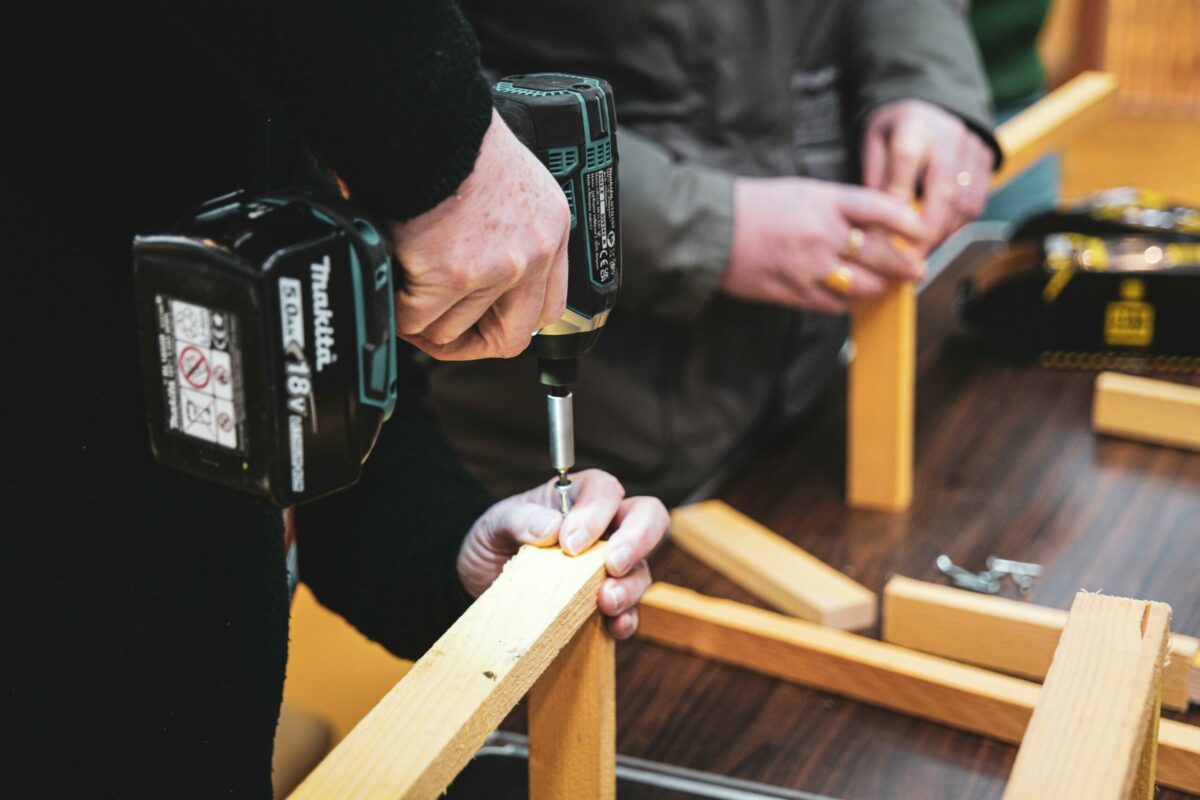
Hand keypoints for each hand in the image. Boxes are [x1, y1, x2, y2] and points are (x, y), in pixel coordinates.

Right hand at [387, 109, 569, 360]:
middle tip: (439, 331)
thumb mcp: (509, 181)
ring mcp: (492, 270)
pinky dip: (396, 310)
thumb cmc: (453, 136)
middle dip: (470, 343)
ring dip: (423, 321)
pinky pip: (415, 321)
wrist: (425, 116)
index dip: (511, 322)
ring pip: (452, 331)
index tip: (485, 322)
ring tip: (403, 295)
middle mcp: (531, 256)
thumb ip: (506, 229)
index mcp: (550, 230)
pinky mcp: (448, 275)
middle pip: (510, 337)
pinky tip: (390, 284)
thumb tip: (477, 271)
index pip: (548, 308)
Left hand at [457, 470, 668, 638]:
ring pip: (641, 569)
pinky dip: (626, 619)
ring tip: (606, 602)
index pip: (606, 491)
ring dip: (629, 586)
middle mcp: (606, 528)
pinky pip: (631, 611)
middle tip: (613, 564)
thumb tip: (552, 527)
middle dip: (637, 540)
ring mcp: (611, 568)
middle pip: (648, 518)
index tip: (570, 543)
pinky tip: (612, 626)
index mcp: (579, 497)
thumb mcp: (496, 523)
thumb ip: (522, 519)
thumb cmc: (495, 541)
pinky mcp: (607, 605)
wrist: (480, 583)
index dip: (596, 513)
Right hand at [722, 176, 926, 312]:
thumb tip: (870, 224)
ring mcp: (808, 267)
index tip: (921, 230)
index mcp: (823, 202)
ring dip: (880, 288)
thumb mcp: (799, 191)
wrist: (710, 231)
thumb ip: (835, 206)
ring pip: (861, 286)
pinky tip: (856, 298)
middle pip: (879, 254)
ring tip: (888, 286)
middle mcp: (821, 234)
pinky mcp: (793, 292)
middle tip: (917, 269)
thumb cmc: (750, 206)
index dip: (906, 221)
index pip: (879, 209)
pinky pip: (834, 304)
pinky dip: (851, 303)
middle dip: (904, 265)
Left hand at [862, 99, 994, 249]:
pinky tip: (940, 236)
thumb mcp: (874, 145)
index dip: (897, 203)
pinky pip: (978, 200)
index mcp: (913, 124)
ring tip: (923, 252)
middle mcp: (948, 134)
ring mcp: (972, 146)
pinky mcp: (987, 159)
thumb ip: (875, 178)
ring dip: (944, 232)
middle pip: (944, 189)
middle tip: (910, 259)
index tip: (885, 236)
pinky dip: (959, 224)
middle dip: (927, 230)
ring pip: (965, 201)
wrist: (930, 106)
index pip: (905, 164)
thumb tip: (874, 222)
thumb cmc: (894, 134)